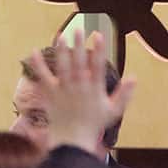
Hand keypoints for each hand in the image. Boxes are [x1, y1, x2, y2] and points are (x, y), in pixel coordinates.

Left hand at [28, 29, 135, 155]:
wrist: (73, 139)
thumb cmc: (94, 125)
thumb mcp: (114, 110)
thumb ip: (124, 94)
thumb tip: (135, 77)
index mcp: (95, 88)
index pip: (98, 65)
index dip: (99, 49)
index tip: (99, 34)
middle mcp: (79, 86)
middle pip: (79, 61)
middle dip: (79, 44)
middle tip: (79, 28)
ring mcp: (64, 89)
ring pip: (63, 66)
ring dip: (62, 50)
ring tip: (62, 35)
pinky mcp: (51, 93)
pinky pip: (43, 77)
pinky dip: (37, 64)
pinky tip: (33, 51)